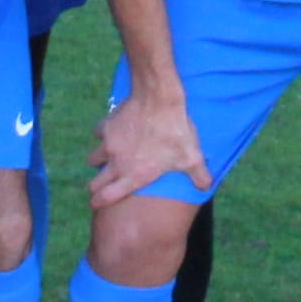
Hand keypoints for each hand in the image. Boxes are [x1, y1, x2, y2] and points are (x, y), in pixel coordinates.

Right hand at [86, 80, 205, 211]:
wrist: (158, 99)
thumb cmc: (175, 131)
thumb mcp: (192, 157)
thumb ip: (199, 176)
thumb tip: (207, 186)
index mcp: (134, 176)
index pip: (107, 197)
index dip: (99, 202)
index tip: (96, 202)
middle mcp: (117, 163)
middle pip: (94, 183)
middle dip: (97, 185)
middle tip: (101, 184)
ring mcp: (109, 144)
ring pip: (93, 158)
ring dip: (99, 160)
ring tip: (110, 156)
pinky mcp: (106, 125)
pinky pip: (99, 133)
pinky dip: (104, 133)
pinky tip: (115, 129)